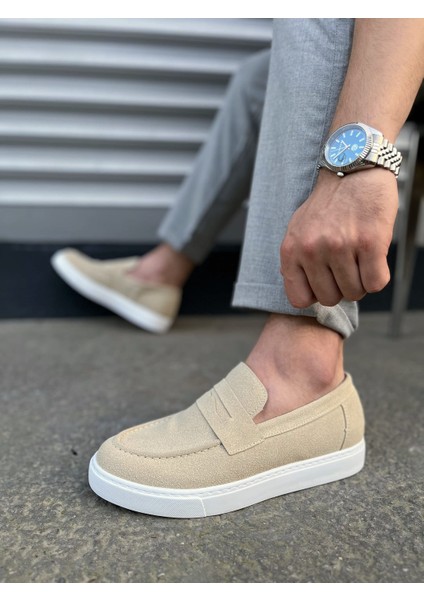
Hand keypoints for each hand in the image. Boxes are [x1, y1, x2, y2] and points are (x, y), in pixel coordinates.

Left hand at [280, 168, 398, 307]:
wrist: (353, 168)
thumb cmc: (328, 204)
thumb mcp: (298, 230)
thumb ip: (296, 262)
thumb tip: (301, 294)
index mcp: (291, 249)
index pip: (299, 299)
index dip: (316, 294)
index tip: (325, 281)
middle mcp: (312, 250)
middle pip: (330, 299)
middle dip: (341, 287)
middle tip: (347, 266)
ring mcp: (340, 246)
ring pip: (354, 293)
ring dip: (361, 281)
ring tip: (359, 258)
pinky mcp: (369, 243)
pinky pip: (376, 283)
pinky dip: (378, 276)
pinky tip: (374, 258)